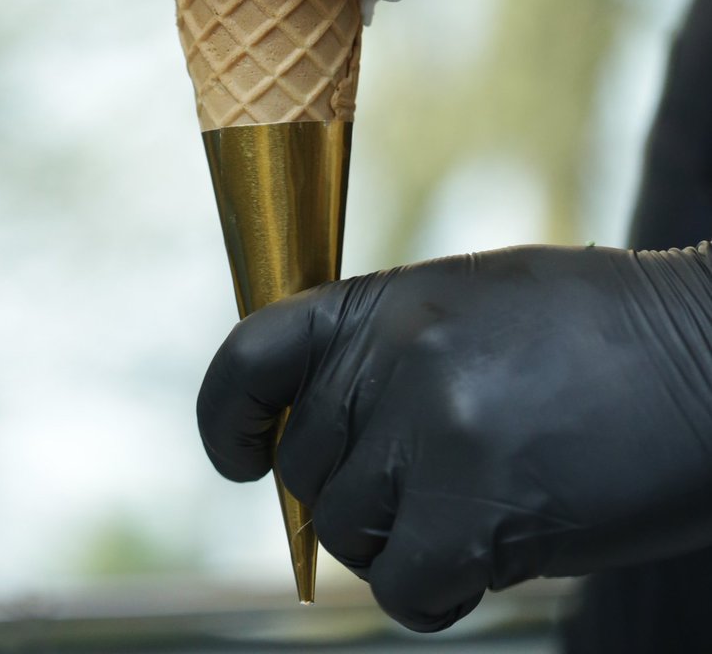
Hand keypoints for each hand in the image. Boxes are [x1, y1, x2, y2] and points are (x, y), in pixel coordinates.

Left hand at [197, 242, 711, 631]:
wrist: (709, 357)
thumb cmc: (598, 334)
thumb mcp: (472, 306)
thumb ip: (385, 353)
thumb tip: (320, 431)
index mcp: (387, 299)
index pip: (253, 356)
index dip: (227, 415)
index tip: (240, 457)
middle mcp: (395, 357)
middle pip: (303, 466)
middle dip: (352, 491)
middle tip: (427, 487)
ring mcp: (431, 429)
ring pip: (347, 532)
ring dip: (401, 541)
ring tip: (478, 507)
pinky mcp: (475, 511)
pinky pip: (402, 587)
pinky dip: (434, 590)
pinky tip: (489, 555)